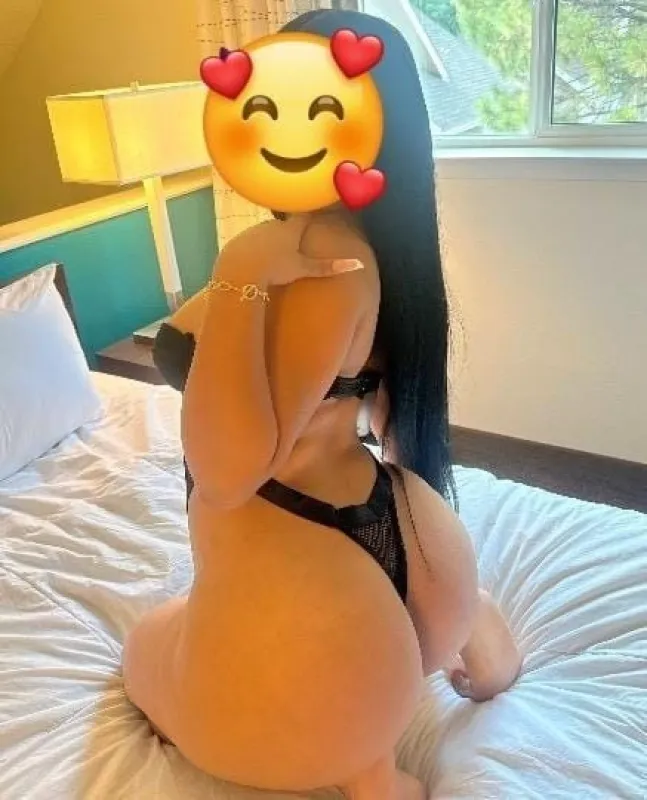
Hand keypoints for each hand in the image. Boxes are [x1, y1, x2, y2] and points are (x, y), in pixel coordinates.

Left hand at [214, 216, 363, 287]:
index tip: (314, 208)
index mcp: (291, 230)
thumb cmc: (275, 269)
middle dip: (288, 229)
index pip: (304, 216)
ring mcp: (254, 231)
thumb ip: (328, 267)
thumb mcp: (303, 269)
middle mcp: (273, 225)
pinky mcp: (239, 240)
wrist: (240, 270)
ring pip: (266, 232)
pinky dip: (254, 248)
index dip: (309, 213)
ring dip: (270, 240)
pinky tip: (254, 259)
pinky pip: (250, 242)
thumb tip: (358, 264)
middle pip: (284, 224)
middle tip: (293, 237)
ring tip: (273, 251)